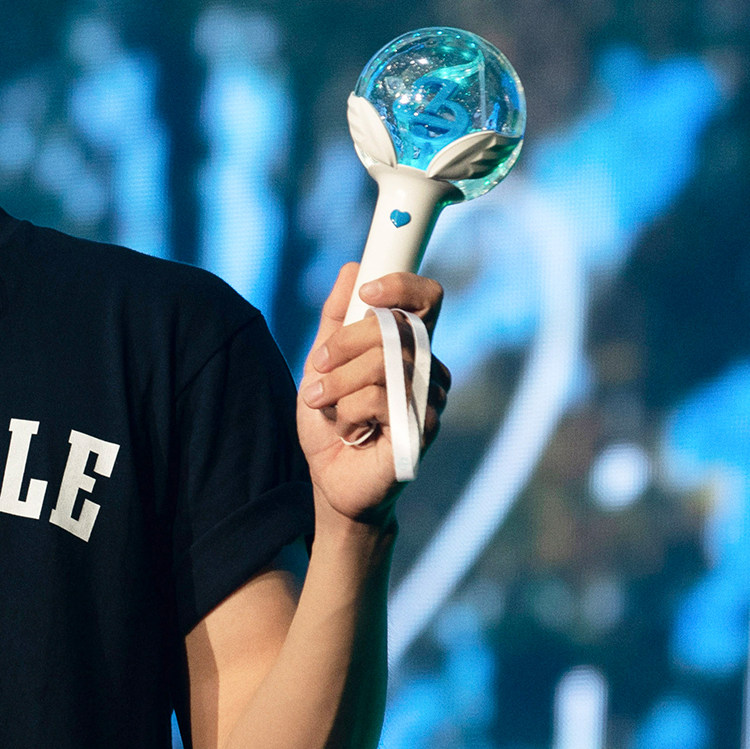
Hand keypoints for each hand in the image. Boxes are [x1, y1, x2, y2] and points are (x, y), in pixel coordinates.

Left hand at [295, 263, 454, 524]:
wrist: (331, 480)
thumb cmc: (332, 422)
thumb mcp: (323, 364)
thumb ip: (335, 318)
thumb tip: (353, 268)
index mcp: (408, 346)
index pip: (427, 299)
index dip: (403, 286)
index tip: (367, 292)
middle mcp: (428, 367)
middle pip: (397, 327)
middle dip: (346, 344)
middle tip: (318, 367)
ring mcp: (431, 397)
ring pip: (385, 364)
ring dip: (340, 384)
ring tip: (324, 404)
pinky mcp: (424, 428)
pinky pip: (381, 399)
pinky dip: (350, 412)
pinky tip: (350, 431)